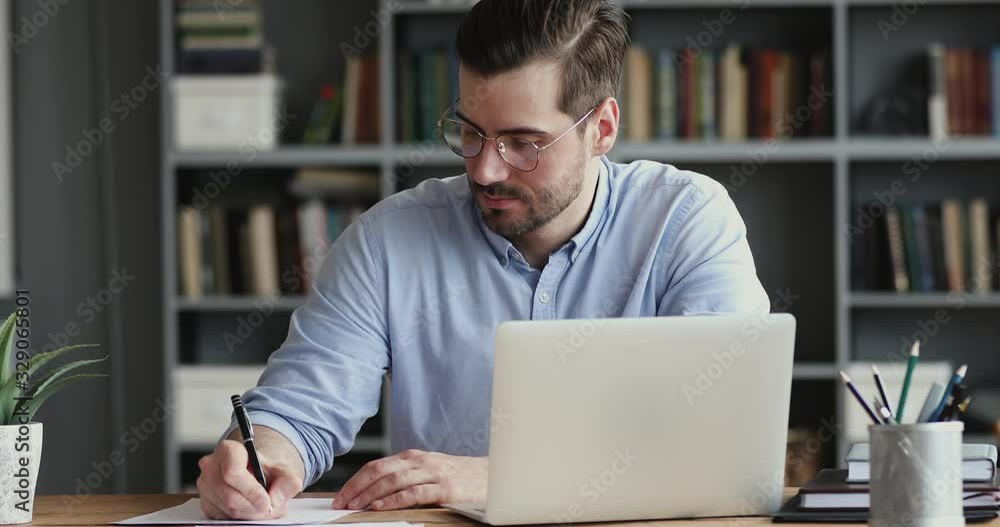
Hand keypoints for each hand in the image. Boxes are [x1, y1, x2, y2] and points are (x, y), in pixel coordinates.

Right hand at [197, 427, 305, 519]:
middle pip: (230, 495)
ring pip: (227, 508)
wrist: (256, 472)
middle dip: (253, 507)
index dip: (252, 490)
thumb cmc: (266, 470)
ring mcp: (204, 484)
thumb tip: (276, 498)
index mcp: (228, 450)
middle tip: (269, 509)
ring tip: (262, 508)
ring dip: (248, 514)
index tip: (266, 500)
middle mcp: (211, 466)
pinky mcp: (205, 502)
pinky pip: (222, 516)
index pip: (233, 472)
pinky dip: (239, 518)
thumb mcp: (284, 471)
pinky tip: (250, 510)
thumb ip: (288, 482)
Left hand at [332, 450, 486, 510]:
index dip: (356, 480)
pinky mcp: (445, 489)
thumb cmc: (460, 476)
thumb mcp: (430, 470)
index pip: (377, 465)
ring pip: (394, 481)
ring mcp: (433, 474)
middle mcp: (421, 461)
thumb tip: (376, 492)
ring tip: (355, 506)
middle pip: (380, 471)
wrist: (494, 475)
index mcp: (414, 457)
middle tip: (341, 503)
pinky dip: (395, 500)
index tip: (342, 495)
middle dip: (357, 487)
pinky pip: (415, 493)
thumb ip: (407, 476)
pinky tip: (382, 507)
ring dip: (370, 494)